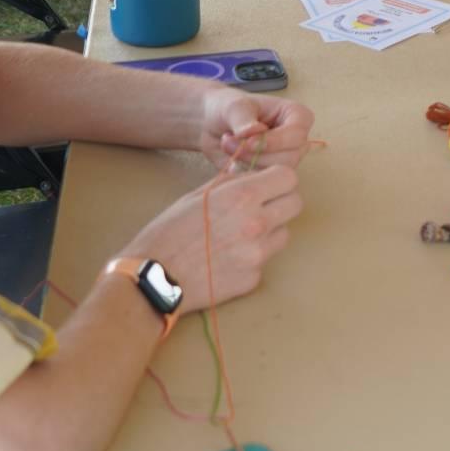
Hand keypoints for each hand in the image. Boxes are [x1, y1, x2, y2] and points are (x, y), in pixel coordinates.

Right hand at [126, 164, 303, 315]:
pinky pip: (265, 261)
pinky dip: (253, 257)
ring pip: (284, 234)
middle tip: (262, 207)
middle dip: (281, 202)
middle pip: (295, 204)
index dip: (279, 180)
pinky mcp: (253, 278)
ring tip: (239, 235)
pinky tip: (228, 258)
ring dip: (270, 231)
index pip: (288, 177)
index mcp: (242, 196)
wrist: (153, 278)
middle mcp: (256, 223)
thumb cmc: (169, 232)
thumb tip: (250, 172)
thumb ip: (230, 183)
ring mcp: (257, 254)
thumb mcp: (197, 195)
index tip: (269, 185)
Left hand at [200, 89, 314, 168]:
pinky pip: (263, 183)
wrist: (211, 124)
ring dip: (247, 163)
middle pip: (289, 158)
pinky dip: (244, 174)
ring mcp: (284, 158)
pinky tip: (231, 160)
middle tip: (228, 142)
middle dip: (256, 154)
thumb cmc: (227, 109)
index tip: (248, 142)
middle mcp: (295, 140)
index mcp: (297, 116)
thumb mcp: (233, 107)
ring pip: (276, 172)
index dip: (274, 141)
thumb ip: (244, 119)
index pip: (297, 135)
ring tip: (228, 147)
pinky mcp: (271, 173)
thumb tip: (257, 131)